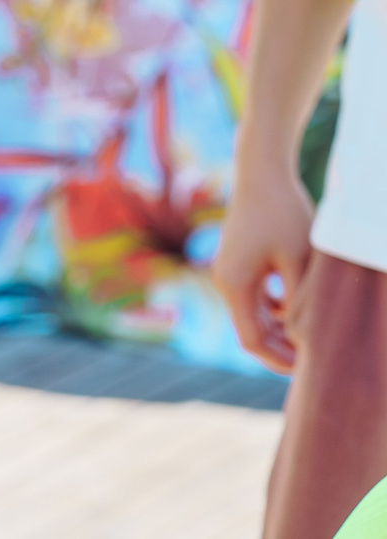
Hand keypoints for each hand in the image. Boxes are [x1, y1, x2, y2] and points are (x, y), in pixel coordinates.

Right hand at [212, 147, 315, 372]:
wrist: (262, 175)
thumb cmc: (283, 214)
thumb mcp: (300, 261)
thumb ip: (300, 301)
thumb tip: (304, 335)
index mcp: (235, 284)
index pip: (252, 340)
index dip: (279, 360)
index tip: (309, 368)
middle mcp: (226, 281)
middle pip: (251, 331)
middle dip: (281, 349)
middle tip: (316, 360)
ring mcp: (230, 272)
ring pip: (254, 316)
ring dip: (279, 331)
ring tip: (311, 340)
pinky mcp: (239, 263)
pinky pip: (255, 299)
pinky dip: (274, 311)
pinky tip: (297, 311)